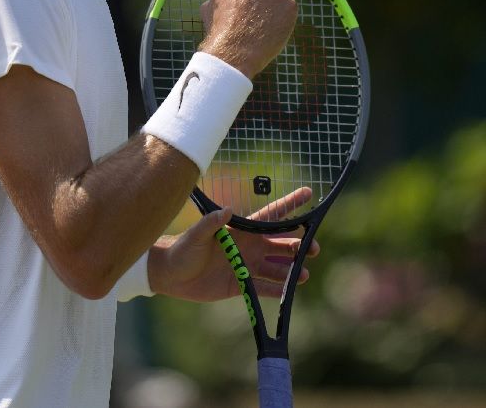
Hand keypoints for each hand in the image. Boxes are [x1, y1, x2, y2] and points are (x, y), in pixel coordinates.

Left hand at [147, 187, 319, 302]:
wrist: (171, 275)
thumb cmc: (182, 248)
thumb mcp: (196, 234)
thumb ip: (211, 223)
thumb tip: (228, 210)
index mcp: (241, 229)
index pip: (271, 215)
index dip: (290, 204)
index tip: (308, 193)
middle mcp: (249, 246)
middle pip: (280, 243)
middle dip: (300, 244)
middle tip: (315, 249)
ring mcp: (246, 265)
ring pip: (276, 267)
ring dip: (291, 270)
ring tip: (304, 274)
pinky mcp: (241, 284)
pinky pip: (264, 288)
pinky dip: (277, 290)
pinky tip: (289, 292)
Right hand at [199, 0, 297, 77]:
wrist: (234, 52)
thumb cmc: (218, 31)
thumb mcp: (209, 7)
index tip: (245, 4)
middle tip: (255, 16)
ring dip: (273, 8)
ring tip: (262, 27)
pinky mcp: (290, 6)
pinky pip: (288, 10)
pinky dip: (283, 20)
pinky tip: (270, 32)